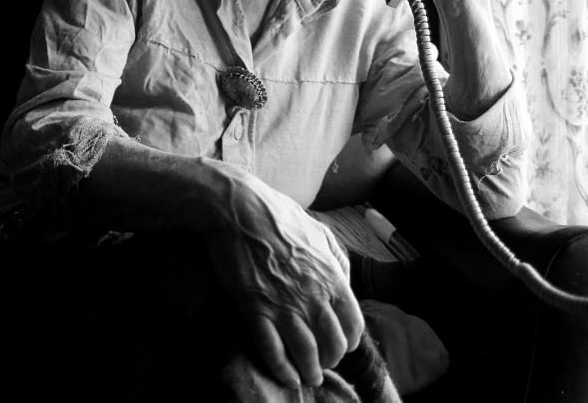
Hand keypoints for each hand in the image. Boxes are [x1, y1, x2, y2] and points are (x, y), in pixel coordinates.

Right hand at [204, 172, 363, 387]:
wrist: (235, 208)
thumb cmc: (276, 214)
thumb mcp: (318, 228)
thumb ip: (337, 256)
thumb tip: (345, 279)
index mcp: (330, 276)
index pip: (352, 324)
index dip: (349, 340)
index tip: (341, 344)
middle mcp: (311, 296)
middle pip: (332, 344)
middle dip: (331, 359)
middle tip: (323, 362)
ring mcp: (283, 305)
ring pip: (305, 353)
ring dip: (310, 371)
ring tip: (307, 378)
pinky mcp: (255, 309)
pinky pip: (271, 349)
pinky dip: (281, 368)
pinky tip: (285, 376)